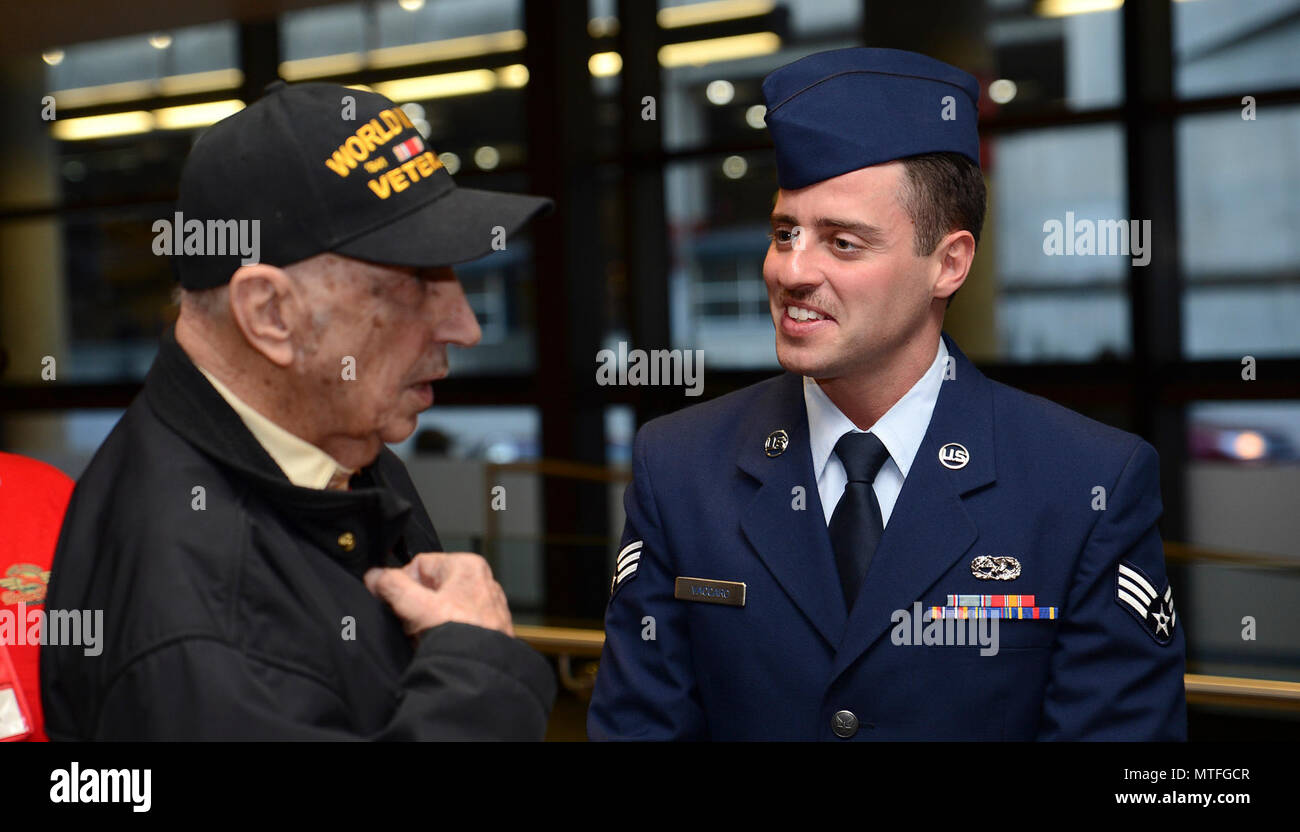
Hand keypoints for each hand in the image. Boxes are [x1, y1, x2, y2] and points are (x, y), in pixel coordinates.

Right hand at [364, 553, 514, 637]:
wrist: (480, 672)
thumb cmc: (458, 637)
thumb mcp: (415, 607)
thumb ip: (391, 587)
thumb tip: (374, 576)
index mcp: (469, 566)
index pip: (420, 565)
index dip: (401, 584)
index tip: (395, 603)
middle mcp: (483, 582)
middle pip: (432, 587)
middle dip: (416, 606)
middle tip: (411, 624)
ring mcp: (488, 606)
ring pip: (443, 607)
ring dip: (429, 621)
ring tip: (425, 637)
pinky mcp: (490, 628)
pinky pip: (458, 624)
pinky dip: (446, 632)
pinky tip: (440, 644)